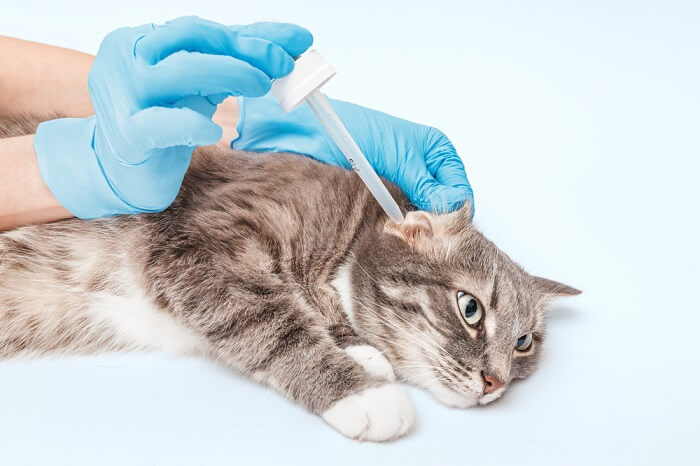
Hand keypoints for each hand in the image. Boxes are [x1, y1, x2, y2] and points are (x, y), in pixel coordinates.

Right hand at [34, 16, 311, 217]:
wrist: (119, 170)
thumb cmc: (163, 119)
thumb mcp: (199, 84)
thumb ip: (236, 60)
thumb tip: (291, 43)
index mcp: (142, 40)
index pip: (201, 30)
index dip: (252, 35)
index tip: (296, 42)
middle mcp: (126, 58)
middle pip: (191, 38)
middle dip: (244, 49)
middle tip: (282, 64)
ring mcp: (123, 95)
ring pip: (179, 71)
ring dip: (229, 73)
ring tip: (261, 84)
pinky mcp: (126, 134)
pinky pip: (161, 123)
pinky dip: (191, 124)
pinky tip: (212, 131)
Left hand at [233, 94, 472, 212]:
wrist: (312, 135)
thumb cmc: (356, 131)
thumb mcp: (398, 155)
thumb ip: (424, 183)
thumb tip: (450, 206)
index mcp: (437, 152)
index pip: (460, 191)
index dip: (452, 210)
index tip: (436, 222)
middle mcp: (424, 172)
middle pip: (444, 210)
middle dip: (434, 223)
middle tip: (416, 229)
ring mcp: (404, 189)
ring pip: (423, 221)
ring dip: (414, 229)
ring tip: (399, 229)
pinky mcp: (384, 203)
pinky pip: (400, 224)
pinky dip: (398, 230)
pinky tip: (389, 229)